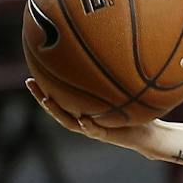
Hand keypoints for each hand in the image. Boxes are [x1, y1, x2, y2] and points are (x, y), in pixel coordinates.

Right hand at [24, 78, 172, 156]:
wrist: (151, 133)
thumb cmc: (139, 109)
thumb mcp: (129, 88)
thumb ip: (120, 73)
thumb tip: (117, 45)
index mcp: (85, 107)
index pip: (60, 95)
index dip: (45, 85)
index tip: (33, 69)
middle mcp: (85, 118)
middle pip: (57, 107)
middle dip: (41, 95)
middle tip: (30, 82)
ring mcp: (94, 128)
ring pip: (69, 122)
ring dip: (56, 111)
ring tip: (47, 100)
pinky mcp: (108, 136)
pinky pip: (95, 132)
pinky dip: (88, 127)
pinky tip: (83, 119)